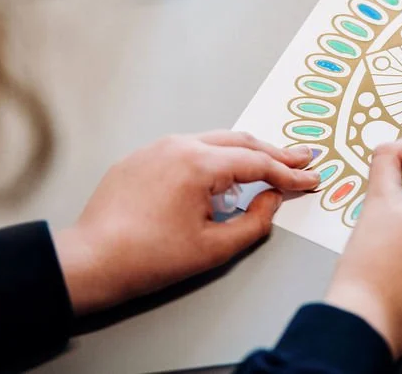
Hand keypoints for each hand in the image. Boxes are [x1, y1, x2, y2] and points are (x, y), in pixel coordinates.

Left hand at [53, 131, 318, 314]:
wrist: (90, 261)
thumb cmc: (146, 257)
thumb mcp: (213, 248)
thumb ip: (254, 222)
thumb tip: (271, 200)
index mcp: (198, 164)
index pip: (257, 163)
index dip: (289, 173)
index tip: (310, 179)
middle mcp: (179, 145)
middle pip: (240, 142)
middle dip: (274, 152)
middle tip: (301, 159)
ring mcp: (157, 148)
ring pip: (213, 141)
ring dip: (244, 152)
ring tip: (267, 164)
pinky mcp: (141, 158)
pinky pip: (187, 149)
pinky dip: (213, 157)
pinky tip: (221, 174)